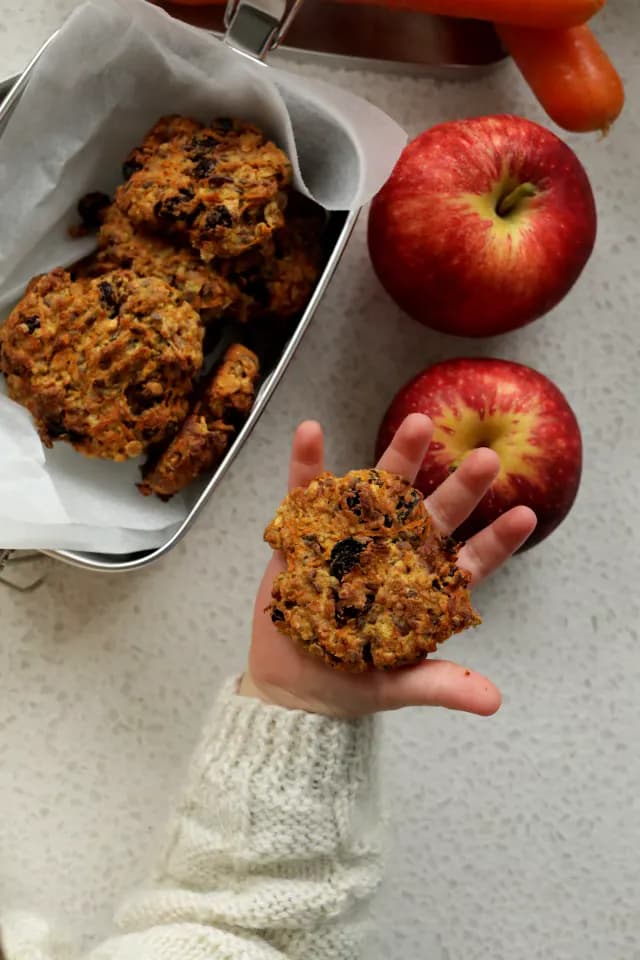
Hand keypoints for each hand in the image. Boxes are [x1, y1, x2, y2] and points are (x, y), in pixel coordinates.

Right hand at [240, 414, 535, 718]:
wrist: (292, 682)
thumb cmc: (352, 683)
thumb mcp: (398, 685)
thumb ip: (442, 684)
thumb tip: (495, 703)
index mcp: (425, 585)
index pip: (470, 559)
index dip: (497, 539)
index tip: (525, 515)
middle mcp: (397, 551)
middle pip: (434, 513)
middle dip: (461, 486)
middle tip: (487, 459)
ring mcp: (355, 535)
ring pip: (381, 490)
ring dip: (399, 455)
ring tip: (418, 423)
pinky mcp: (309, 530)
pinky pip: (307, 490)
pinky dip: (307, 461)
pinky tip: (310, 431)